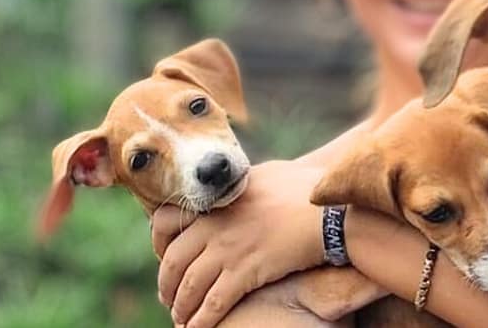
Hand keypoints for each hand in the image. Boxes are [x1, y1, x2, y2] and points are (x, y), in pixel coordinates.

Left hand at [151, 160, 325, 327]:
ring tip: (182, 319)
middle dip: (166, 285)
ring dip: (182, 307)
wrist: (330, 211)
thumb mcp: (265, 175)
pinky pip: (214, 302)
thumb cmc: (305, 189)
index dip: (158, 244)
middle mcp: (215, 225)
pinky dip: (202, 320)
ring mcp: (230, 249)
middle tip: (170, 298)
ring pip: (189, 286)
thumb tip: (240, 188)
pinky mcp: (248, 271)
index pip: (164, 221)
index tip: (165, 258)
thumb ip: (242, 185)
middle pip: (172, 261)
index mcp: (215, 201)